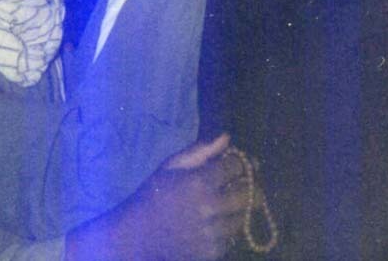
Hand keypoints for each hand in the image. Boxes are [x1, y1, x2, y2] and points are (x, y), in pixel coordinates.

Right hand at [67, 134, 248, 260]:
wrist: (137, 235)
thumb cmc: (153, 194)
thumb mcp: (171, 166)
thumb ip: (201, 151)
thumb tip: (227, 137)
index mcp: (199, 183)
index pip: (236, 167)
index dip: (241, 162)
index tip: (239, 162)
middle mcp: (210, 208)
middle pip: (249, 194)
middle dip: (250, 185)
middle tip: (245, 182)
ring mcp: (212, 233)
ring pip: (243, 217)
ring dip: (240, 208)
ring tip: (227, 203)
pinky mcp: (212, 251)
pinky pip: (232, 236)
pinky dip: (228, 228)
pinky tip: (214, 222)